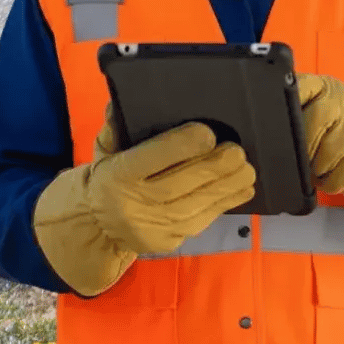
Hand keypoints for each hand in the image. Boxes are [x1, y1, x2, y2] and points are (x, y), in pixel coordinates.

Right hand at [33, 106, 254, 295]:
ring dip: (228, 185)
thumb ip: (115, 125)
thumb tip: (118, 101)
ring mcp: (153, 226)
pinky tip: (240, 189)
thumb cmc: (108, 176)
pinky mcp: (169, 242)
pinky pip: (202, 220)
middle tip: (238, 151)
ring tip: (247, 169)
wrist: (96, 226)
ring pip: (198, 204)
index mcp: (117, 174)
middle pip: (182, 182)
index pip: (153, 157)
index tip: (208, 133)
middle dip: (215, 166)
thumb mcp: (104, 149)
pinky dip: (225, 203)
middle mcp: (134, 203)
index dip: (182, 145)